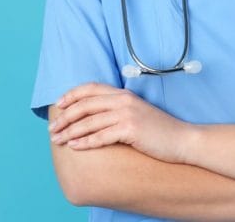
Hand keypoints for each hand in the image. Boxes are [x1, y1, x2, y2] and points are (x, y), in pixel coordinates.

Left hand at [48, 82, 192, 163]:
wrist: (182, 140)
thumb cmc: (159, 131)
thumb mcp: (137, 113)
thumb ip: (117, 110)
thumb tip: (93, 117)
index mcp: (123, 94)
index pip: (90, 88)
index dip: (71, 95)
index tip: (58, 106)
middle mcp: (123, 100)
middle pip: (84, 105)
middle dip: (65, 117)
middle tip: (52, 129)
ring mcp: (126, 114)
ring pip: (89, 122)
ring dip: (70, 131)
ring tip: (58, 140)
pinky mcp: (130, 129)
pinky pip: (100, 136)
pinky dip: (84, 141)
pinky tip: (74, 146)